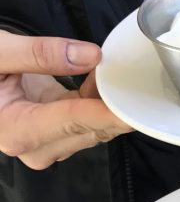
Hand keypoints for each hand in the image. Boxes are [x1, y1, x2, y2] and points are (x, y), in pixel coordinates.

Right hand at [0, 31, 131, 169]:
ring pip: (94, 129)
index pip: (76, 121)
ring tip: (108, 70)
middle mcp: (35, 148)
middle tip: (130, 72)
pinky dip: (97, 102)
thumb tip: (91, 56)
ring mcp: (47, 146)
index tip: (139, 103)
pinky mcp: (55, 136)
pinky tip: (97, 78)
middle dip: (114, 104)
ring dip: (106, 102)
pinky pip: (87, 122)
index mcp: (17, 131)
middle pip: (91, 130)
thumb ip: (41, 53)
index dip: (110, 111)